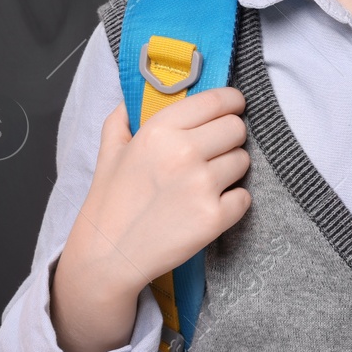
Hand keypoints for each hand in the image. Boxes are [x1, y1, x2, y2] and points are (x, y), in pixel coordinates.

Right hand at [63, 88, 252, 297]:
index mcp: (159, 131)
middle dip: (230, 137)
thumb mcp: (110, 151)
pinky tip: (208, 207)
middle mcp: (184, 152)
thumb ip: (123, 117)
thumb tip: (137, 94)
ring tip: (203, 183)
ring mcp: (202, 186)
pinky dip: (232, 202)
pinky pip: (245, 197)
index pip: (217, 100)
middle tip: (214, 151)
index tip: (234, 107)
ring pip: (243, 160)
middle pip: (236, 128)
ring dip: (231, 170)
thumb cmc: (109, 203)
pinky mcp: (214, 217)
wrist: (107, 257)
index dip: (232, 101)